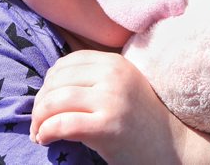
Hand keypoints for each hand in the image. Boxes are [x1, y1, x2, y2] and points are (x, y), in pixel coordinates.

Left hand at [29, 50, 184, 163]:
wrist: (172, 147)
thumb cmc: (140, 119)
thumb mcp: (121, 86)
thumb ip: (93, 77)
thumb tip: (49, 81)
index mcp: (114, 63)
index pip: (66, 64)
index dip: (48, 83)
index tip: (46, 103)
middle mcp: (113, 75)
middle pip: (56, 81)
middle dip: (39, 103)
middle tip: (38, 122)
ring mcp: (111, 100)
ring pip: (54, 101)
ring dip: (38, 119)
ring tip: (39, 132)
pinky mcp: (107, 126)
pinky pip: (61, 124)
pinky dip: (45, 132)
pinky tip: (45, 140)